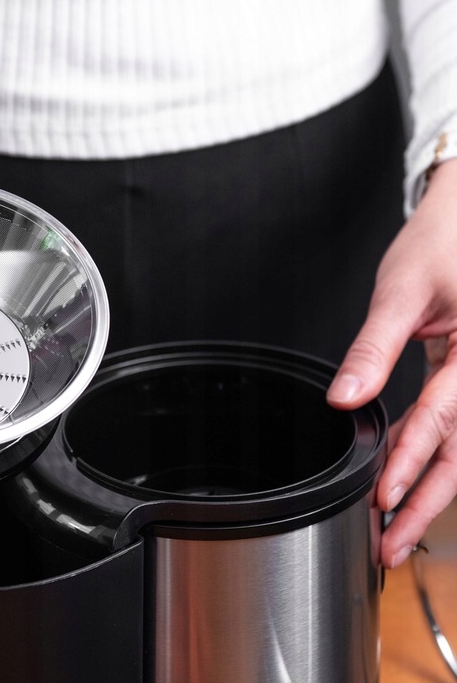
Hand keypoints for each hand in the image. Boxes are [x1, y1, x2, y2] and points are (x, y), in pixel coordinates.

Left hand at [327, 158, 456, 567]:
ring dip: (430, 486)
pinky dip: (430, 451)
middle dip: (427, 501)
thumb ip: (373, 350)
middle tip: (392, 545)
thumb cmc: (440, 244)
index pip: (445, 420)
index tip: (383, 500)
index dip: (411, 464)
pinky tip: (402, 472)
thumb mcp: (400, 294)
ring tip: (396, 526)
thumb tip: (344, 399)